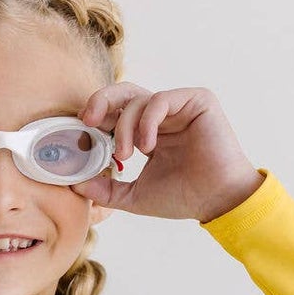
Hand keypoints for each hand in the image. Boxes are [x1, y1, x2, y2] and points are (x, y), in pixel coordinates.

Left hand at [68, 84, 262, 220]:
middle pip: (123, 93)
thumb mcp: (134, 195)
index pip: (115, 112)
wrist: (218, 201)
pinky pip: (160, 99)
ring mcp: (180, 107)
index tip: (81, 132)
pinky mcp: (197, 100)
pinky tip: (148, 146)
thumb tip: (75, 184)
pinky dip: (147, 121)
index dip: (96, 117)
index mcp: (148, 132)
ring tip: (127, 154)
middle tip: (88, 121)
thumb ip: (105, 189)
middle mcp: (162, 116)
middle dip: (100, 102)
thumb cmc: (183, 197)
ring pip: (138, 99)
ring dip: (124, 126)